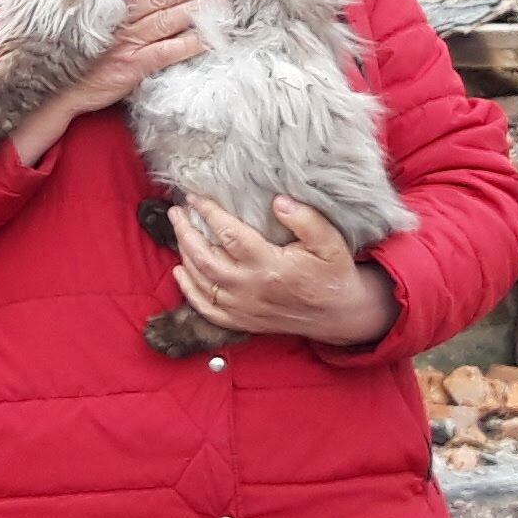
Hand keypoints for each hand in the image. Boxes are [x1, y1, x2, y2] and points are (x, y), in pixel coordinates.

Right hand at [8, 0, 224, 165]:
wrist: (61, 91)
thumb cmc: (83, 55)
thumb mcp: (98, 23)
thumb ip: (122, 8)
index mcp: (112, 5)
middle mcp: (120, 20)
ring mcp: (125, 43)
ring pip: (167, 19)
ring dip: (197, 8)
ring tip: (223, 0)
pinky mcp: (130, 67)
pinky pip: (166, 52)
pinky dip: (188, 44)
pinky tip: (209, 38)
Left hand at [169, 193, 397, 349]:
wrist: (340, 314)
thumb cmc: (333, 273)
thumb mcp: (329, 242)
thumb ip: (306, 219)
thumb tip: (278, 202)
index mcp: (270, 266)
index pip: (229, 235)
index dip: (208, 213)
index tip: (194, 197)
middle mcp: (251, 289)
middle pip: (205, 258)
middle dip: (185, 232)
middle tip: (176, 212)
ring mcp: (244, 308)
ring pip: (201, 282)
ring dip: (184, 256)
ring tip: (178, 232)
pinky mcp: (243, 321)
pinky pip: (206, 309)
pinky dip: (189, 290)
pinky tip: (180, 272)